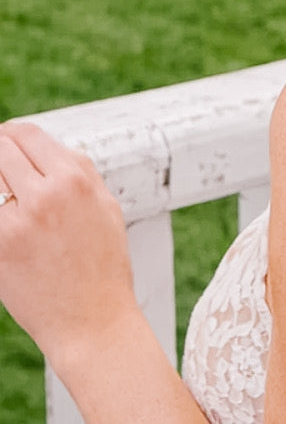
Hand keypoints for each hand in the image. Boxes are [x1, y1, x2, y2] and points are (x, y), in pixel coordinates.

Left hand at [0, 123, 139, 373]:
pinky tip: (6, 222)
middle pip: (2, 149)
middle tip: (0, 164)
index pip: (28, 134)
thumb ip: (79, 171)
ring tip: (6, 198)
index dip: (12, 133)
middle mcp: (44, 194)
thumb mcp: (105, 204)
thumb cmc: (102, 265)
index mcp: (74, 178)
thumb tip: (48, 148)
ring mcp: (17, 223)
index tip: (5, 138)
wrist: (92, 322)